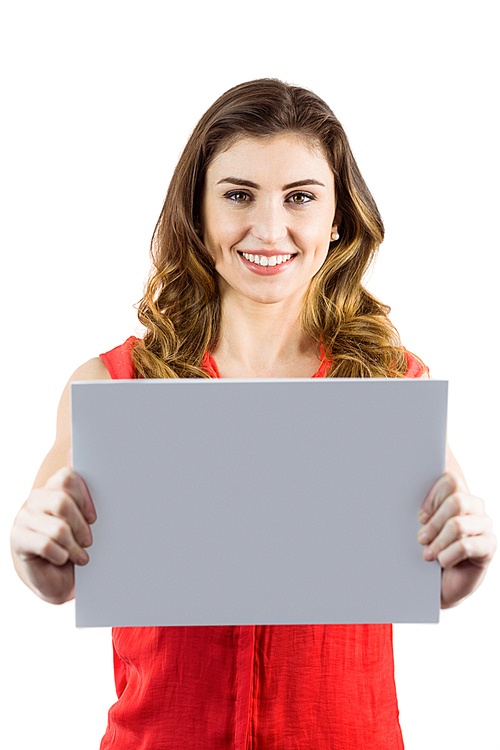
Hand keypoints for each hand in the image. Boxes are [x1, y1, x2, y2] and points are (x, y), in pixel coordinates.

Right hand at [10, 467, 95, 603]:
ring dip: (73, 546)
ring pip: (57, 528)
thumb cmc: (75, 546)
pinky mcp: (18, 539)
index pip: (67, 478)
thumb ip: (91, 507)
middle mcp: (36, 499)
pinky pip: (46, 545)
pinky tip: (62, 559)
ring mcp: (23, 518)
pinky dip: (60, 555)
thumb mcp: (85, 523)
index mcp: (52, 488)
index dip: (85, 498)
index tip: (93, 518)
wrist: (58, 579)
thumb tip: (116, 492)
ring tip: (79, 555)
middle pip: (62, 502)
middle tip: (87, 541)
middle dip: (80, 525)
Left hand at [418, 472, 496, 607]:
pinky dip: (448, 555)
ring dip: (438, 542)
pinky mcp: (488, 547)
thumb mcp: (422, 526)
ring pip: (458, 524)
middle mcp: (475, 507)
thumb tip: (396, 491)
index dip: (432, 497)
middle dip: (434, 522)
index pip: (451, 481)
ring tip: (428, 554)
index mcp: (459, 495)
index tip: (420, 517)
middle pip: (456, 501)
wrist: (443, 583)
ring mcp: (484, 526)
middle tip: (421, 539)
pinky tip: (442, 561)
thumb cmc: (430, 549)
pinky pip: (465, 546)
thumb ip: (420, 510)